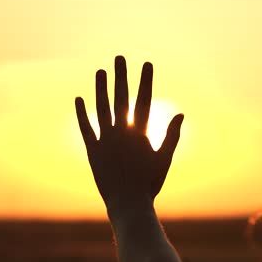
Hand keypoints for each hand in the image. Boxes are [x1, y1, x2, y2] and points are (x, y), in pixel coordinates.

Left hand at [75, 56, 183, 218]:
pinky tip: (79, 99)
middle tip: (119, 57)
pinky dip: (82, 114)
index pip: (144, 100)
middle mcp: (122, 133)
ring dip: (100, 89)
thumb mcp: (164, 159)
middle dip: (121, 76)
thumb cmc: (150, 184)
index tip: (147, 64)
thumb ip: (172, 135)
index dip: (145, 81)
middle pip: (121, 98)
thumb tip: (182, 114)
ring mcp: (106, 141)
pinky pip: (86, 128)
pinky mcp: (93, 151)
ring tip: (100, 71)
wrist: (128, 204)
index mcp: (140, 134)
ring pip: (102, 109)